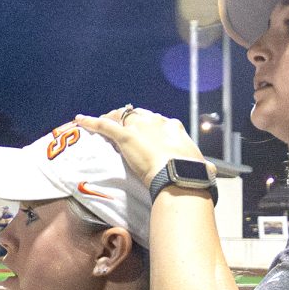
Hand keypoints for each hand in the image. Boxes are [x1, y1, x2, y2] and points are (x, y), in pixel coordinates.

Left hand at [75, 108, 209, 185]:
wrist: (179, 175)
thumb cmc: (190, 173)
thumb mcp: (198, 165)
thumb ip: (199, 165)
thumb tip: (209, 170)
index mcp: (172, 126)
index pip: (156, 120)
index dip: (147, 124)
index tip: (144, 131)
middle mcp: (155, 122)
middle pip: (137, 115)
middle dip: (127, 118)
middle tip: (120, 126)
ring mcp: (139, 127)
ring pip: (120, 117)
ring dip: (110, 118)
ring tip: (100, 122)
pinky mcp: (125, 136)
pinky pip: (104, 125)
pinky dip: (91, 121)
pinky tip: (80, 120)